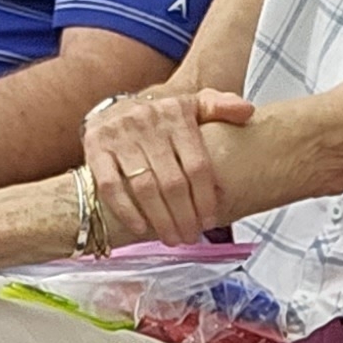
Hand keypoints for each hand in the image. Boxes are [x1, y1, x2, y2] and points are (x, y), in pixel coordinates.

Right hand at [83, 88, 253, 248]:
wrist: (114, 104)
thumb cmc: (161, 116)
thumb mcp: (193, 104)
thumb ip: (221, 106)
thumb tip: (247, 111)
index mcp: (176, 115)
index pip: (197, 164)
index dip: (205, 197)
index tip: (210, 220)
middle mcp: (147, 124)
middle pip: (172, 182)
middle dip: (185, 216)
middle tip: (191, 237)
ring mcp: (119, 137)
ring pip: (144, 187)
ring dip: (160, 219)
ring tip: (172, 238)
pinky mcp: (95, 149)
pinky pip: (111, 186)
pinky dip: (126, 211)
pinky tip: (140, 229)